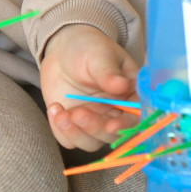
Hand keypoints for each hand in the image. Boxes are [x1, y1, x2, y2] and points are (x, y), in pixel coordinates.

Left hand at [41, 24, 139, 152]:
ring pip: (91, 142)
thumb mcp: (99, 55)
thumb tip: (121, 85)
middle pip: (112, 135)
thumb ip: (108, 72)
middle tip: (78, 113)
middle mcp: (116, 113)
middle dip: (95, 128)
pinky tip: (54, 108)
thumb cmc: (88, 48)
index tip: (111, 125)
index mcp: (130, 96)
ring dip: (76, 132)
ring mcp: (95, 122)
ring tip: (61, 111)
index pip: (135, 118)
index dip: (126, 126)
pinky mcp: (75, 126)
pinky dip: (61, 130)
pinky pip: (70, 140)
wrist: (63, 51)